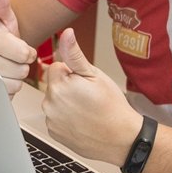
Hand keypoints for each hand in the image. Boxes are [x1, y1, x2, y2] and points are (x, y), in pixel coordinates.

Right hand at [0, 0, 38, 96]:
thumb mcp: (2, 17)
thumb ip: (2, 1)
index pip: (25, 54)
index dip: (26, 51)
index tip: (15, 45)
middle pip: (21, 71)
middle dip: (20, 64)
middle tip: (8, 56)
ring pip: (15, 84)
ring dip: (14, 76)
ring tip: (3, 65)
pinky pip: (7, 95)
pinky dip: (7, 88)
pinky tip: (0, 77)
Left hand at [41, 28, 140, 164]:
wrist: (122, 138)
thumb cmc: (111, 106)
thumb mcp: (95, 74)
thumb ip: (74, 53)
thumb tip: (66, 34)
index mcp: (58, 85)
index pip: (56, 67)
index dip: (73, 73)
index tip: (85, 84)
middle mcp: (49, 104)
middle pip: (54, 85)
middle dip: (68, 87)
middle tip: (88, 97)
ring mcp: (51, 121)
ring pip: (55, 102)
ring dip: (65, 103)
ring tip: (87, 110)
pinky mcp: (54, 134)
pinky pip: (56, 119)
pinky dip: (66, 119)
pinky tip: (82, 122)